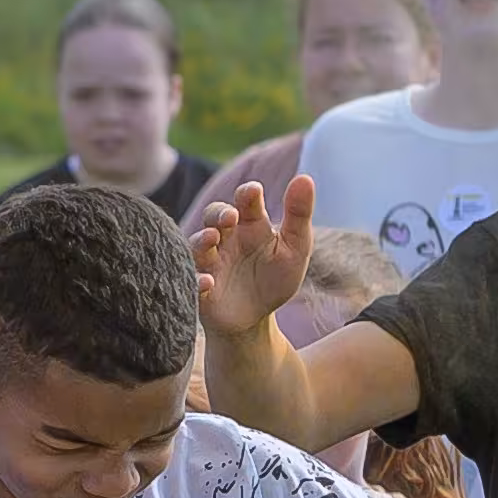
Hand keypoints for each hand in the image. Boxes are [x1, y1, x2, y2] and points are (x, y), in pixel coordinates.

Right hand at [191, 177, 314, 344]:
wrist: (255, 319)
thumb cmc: (275, 279)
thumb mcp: (296, 248)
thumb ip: (299, 215)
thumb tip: (305, 178)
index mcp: (250, 225)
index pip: (246, 201)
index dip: (247, 194)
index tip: (253, 191)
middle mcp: (226, 239)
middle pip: (214, 216)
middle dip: (218, 213)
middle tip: (229, 217)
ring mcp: (210, 262)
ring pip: (197, 244)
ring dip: (202, 240)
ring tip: (212, 239)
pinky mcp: (200, 288)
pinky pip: (192, 280)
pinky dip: (197, 280)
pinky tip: (207, 283)